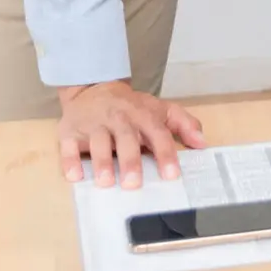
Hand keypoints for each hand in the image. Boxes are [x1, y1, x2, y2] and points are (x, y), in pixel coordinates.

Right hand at [56, 80, 204, 187]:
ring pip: (98, 143)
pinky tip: (75, 176)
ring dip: (102, 162)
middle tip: (134, 184)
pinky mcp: (70, 130)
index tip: (172, 175)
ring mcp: (94, 124)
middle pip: (126, 139)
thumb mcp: (161, 109)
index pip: (158, 135)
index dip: (165, 155)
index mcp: (143, 115)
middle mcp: (119, 119)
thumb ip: (184, 124)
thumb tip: (202, 143)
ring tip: (106, 182)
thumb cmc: (132, 106)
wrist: (94, 86)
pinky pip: (68, 146)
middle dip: (130, 161)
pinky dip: (69, 161)